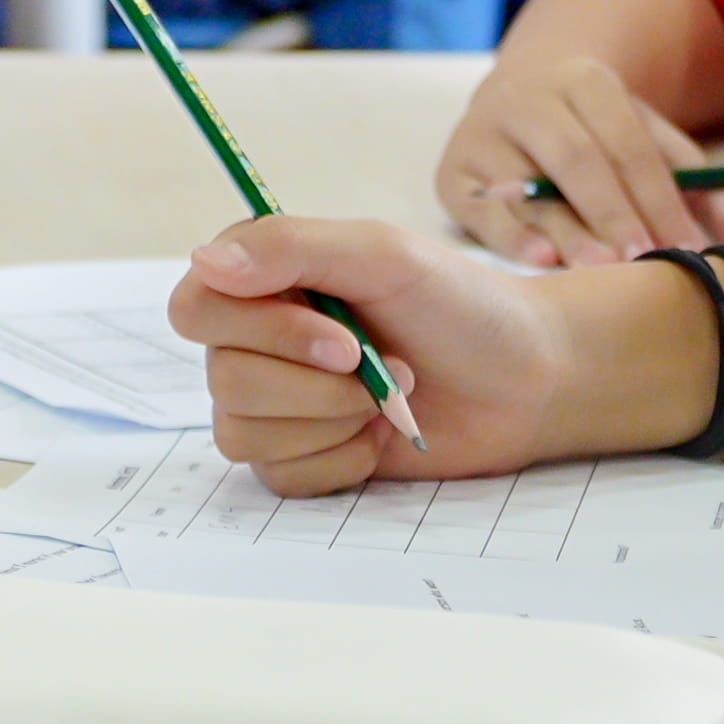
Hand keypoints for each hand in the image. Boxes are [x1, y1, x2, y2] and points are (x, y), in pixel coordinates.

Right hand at [170, 217, 590, 487]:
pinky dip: (339, 459)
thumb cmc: (460, 304)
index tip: (340, 338)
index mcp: (263, 279)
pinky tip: (380, 437)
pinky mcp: (303, 457)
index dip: (260, 333)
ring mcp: (278, 403)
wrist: (527, 379)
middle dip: (316, 385)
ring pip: (244, 433)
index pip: (196, 308)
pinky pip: (280, 476)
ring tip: (388, 398)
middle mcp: (257, 340)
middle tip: (387, 366)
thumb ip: (290, 247)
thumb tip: (203, 261)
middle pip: (223, 379)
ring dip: (330, 420)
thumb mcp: (383, 254)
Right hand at [437, 55, 713, 262]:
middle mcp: (527, 98)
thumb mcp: (652, 146)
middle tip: (644, 261)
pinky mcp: (453, 171)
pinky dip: (507, 234)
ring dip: (564, 230)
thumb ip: (709, 192)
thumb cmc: (600, 139)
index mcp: (586, 80)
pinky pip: (478, 207)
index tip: (691, 249)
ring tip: (597, 271)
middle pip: (576, 158)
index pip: (629, 144)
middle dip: (614, 213)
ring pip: (527, 185)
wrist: (520, 97)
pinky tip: (539, 262)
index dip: (661, 199)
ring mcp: (483, 132)